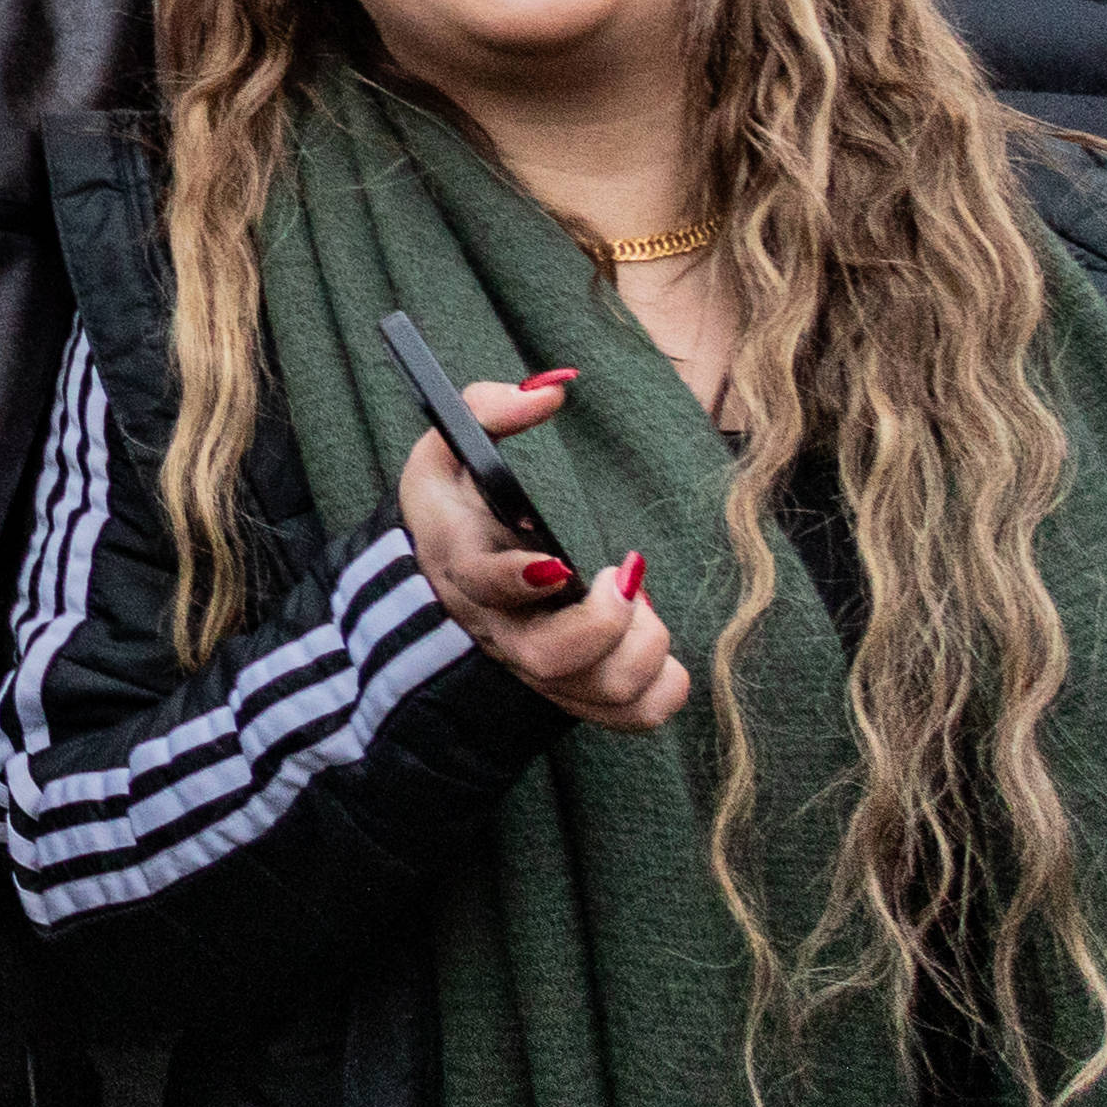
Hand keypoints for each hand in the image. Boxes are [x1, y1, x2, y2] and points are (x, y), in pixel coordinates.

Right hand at [394, 378, 689, 731]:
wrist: (444, 576)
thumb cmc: (457, 504)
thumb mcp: (449, 446)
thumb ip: (489, 408)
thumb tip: (553, 390)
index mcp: (462, 565)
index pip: (484, 587)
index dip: (520, 582)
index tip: (559, 565)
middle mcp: (498, 629)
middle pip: (547, 658)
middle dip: (604, 624)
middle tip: (627, 578)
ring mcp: (537, 668)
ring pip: (597, 690)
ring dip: (641, 648)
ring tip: (640, 602)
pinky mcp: (574, 691)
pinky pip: (631, 716)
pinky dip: (663, 687)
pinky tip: (653, 641)